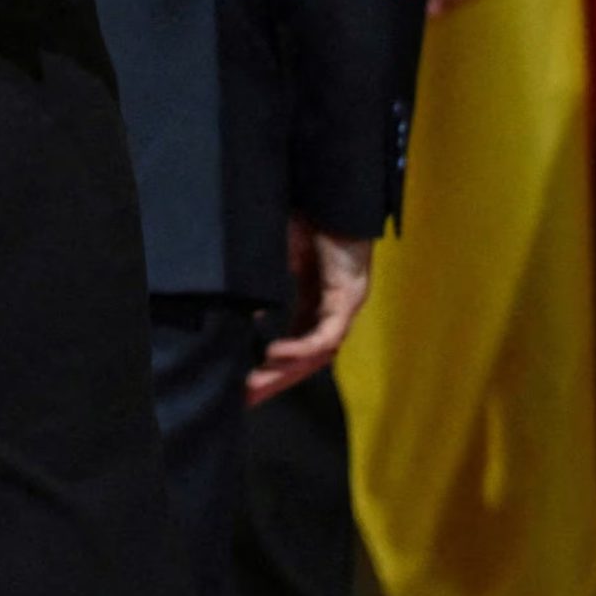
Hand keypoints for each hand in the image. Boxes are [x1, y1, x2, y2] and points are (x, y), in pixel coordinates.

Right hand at [246, 218, 372, 406]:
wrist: (333, 198)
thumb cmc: (311, 221)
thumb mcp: (281, 259)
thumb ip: (269, 289)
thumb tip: (254, 313)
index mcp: (319, 302)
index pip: (299, 345)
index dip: (276, 366)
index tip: (249, 383)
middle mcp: (335, 311)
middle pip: (309, 359)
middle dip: (278, 380)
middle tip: (248, 397)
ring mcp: (344, 306)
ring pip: (318, 354)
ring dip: (287, 370)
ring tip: (256, 381)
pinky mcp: (347, 298)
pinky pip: (325, 334)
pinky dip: (300, 347)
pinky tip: (273, 352)